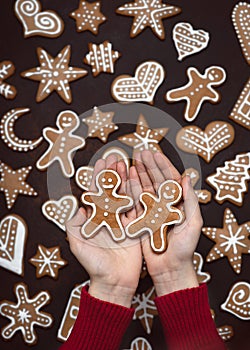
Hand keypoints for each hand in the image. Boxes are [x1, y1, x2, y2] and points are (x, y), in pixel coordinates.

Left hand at [66, 155, 141, 306]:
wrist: (114, 282)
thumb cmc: (94, 265)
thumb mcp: (78, 243)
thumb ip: (74, 223)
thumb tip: (74, 204)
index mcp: (95, 218)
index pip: (96, 193)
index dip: (98, 177)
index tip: (101, 162)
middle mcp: (109, 216)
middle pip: (111, 190)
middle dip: (112, 173)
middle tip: (115, 156)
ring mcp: (123, 220)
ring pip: (125, 195)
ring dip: (125, 179)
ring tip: (126, 162)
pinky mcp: (135, 226)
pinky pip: (137, 207)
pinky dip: (138, 193)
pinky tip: (138, 180)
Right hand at [133, 150, 201, 295]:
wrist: (170, 268)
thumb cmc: (184, 249)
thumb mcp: (193, 224)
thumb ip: (190, 200)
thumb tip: (187, 178)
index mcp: (178, 203)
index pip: (170, 179)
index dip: (162, 165)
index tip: (154, 153)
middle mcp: (164, 205)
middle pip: (155, 180)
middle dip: (148, 165)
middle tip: (140, 152)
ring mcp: (152, 211)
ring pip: (144, 188)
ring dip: (138, 174)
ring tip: (132, 160)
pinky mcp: (141, 219)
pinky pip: (135, 201)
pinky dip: (130, 189)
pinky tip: (126, 178)